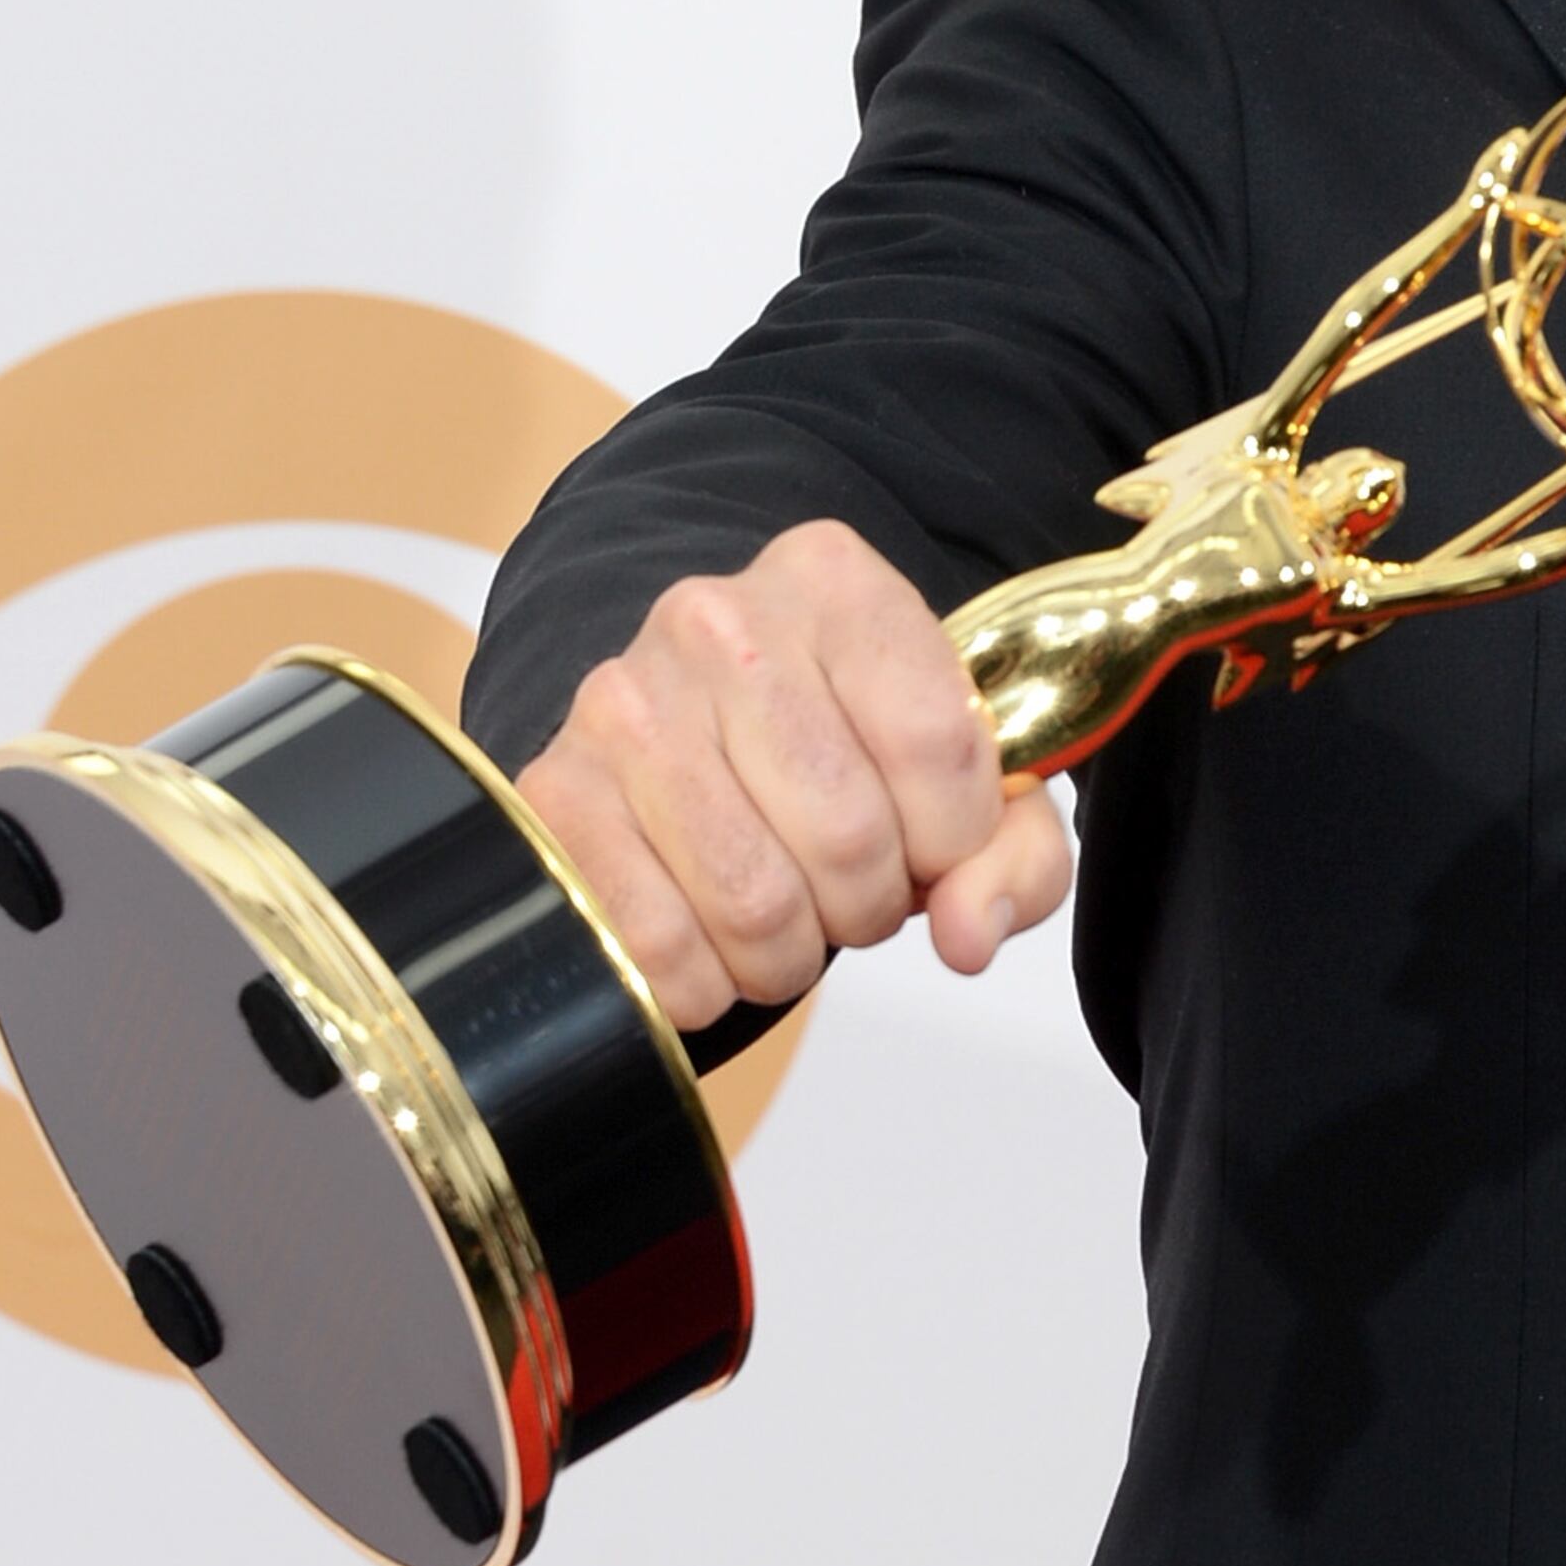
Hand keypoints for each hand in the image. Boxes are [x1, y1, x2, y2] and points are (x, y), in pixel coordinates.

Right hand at [516, 522, 1074, 1031]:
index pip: (936, 742)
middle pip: (846, 833)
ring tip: (791, 915)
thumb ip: (1010, 857)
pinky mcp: (555, 788)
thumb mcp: (968, 783)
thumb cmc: (850, 751)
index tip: (937, 844)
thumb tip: (967, 935)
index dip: (955, 836)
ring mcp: (624, 701)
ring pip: (754, 902)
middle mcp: (718, 621)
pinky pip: (659, 944)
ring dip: (791, 954)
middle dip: (871, 903)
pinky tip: (717, 943)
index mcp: (837, 582)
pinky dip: (707, 983)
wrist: (699, 723)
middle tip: (855, 890)